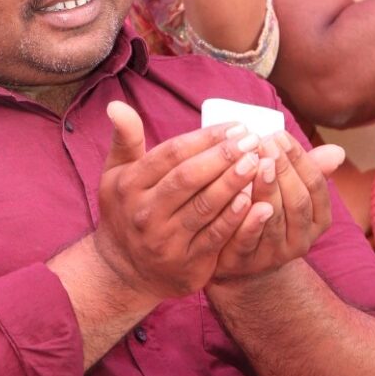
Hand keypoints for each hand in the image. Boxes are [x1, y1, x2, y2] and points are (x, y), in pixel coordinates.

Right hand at [92, 102, 266, 300]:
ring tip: (258, 162)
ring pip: (204, 207)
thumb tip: (116, 104)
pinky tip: (253, 199)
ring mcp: (165, 241)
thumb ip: (125, 139)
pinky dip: (234, 218)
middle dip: (223, 157)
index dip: (206, 138)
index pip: (171, 155)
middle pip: (188, 178)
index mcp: (129, 186)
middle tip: (253, 140)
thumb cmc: (126, 211)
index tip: (236, 126)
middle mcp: (145, 213)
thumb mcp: (116, 174)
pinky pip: (215, 236)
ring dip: (233, 183)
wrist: (125, 272)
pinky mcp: (187, 263)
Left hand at [210, 130, 343, 280]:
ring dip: (266, 189)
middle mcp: (302, 240)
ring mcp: (276, 254)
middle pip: (298, 201)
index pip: (315, 185)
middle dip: (283, 169)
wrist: (240, 259)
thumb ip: (307, 171)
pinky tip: (240, 196)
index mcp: (318, 220)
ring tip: (254, 162)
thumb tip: (337, 151)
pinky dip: (247, 219)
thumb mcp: (289, 193)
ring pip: (275, 219)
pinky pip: (249, 240)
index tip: (280, 135)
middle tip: (265, 142)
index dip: (299, 159)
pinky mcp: (247, 262)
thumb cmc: (268, 215)